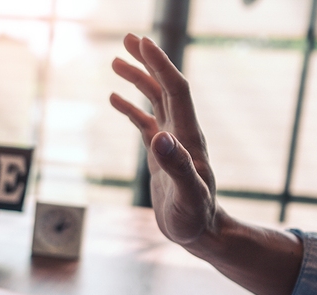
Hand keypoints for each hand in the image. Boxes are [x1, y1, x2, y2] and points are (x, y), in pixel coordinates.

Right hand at [110, 34, 219, 247]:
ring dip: (138, 79)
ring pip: (154, 101)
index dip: (160, 64)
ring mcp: (171, 143)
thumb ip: (176, 166)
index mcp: (188, 137)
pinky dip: (131, 108)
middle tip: (127, 39)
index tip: (142, 43)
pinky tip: (115, 99)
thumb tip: (160, 137)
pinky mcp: (161, 155)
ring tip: (115, 61)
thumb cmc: (196, 218)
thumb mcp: (187, 195)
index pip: (176, 90)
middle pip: (165, 87)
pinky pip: (145, 123)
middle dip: (148, 62)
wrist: (201, 234)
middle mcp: (181, 133)